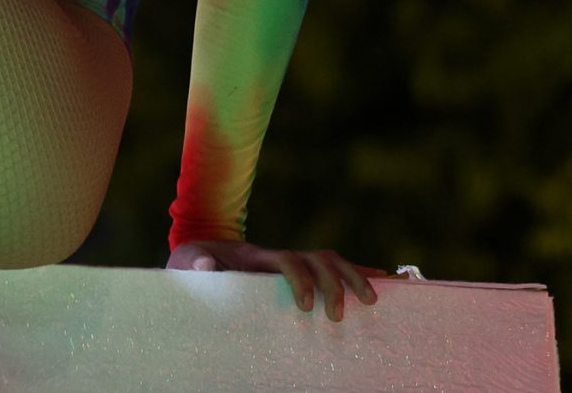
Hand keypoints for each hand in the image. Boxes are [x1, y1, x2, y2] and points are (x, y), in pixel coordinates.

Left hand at [167, 239, 388, 321]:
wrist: (195, 254)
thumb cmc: (191, 265)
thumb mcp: (187, 263)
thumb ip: (196, 265)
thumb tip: (206, 265)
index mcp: (255, 257)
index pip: (287, 259)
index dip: (300, 279)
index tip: (306, 306)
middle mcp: (278, 256)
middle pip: (318, 258)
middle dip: (335, 283)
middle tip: (337, 316)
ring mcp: (289, 262)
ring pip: (331, 261)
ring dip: (354, 276)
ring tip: (372, 301)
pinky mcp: (297, 274)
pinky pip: (331, 271)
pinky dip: (359, 273)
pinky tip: (384, 281)